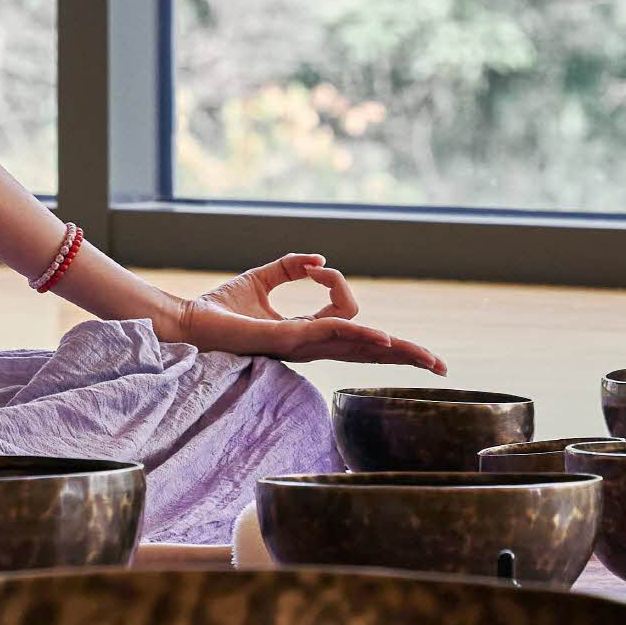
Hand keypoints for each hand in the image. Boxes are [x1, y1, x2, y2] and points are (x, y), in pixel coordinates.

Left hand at [161, 251, 446, 373]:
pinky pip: (331, 335)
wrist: (187, 320)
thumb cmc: (219, 308)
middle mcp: (309, 346)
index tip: (312, 266)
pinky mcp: (286, 341)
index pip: (347, 318)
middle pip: (368, 351)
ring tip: (427, 360)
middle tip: (439, 365)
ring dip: (394, 351)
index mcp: (306, 335)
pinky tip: (384, 339)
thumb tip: (317, 259)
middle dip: (404, 357)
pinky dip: (359, 335)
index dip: (338, 286)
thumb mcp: (260, 279)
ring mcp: (301, 347)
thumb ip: (288, 268)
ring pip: (359, 348)